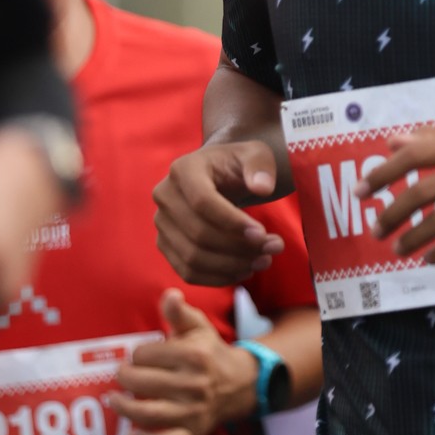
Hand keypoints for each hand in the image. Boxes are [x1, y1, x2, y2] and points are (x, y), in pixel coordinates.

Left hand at [108, 288, 256, 434]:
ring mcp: (194, 411)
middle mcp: (194, 384)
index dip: (138, 354)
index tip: (141, 356)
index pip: (147, 355)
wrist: (240, 384)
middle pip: (144, 383)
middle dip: (124, 377)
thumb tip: (169, 293)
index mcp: (194, 356)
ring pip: (149, 413)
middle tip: (121, 375)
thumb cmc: (210, 352)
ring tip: (113, 399)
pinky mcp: (194, 432)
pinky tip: (132, 434)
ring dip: (125, 408)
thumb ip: (179, 312)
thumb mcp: (198, 327)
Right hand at [153, 140, 283, 287]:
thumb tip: (262, 188)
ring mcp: (162, 223)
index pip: (203, 201)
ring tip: (264, 261)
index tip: (263, 234)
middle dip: (239, 247)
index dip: (232, 222)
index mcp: (183, 169)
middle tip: (273, 248)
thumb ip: (260, 167)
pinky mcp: (165, 245)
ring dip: (231, 266)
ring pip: (192, 257)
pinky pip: (187, 271)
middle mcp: (165, 195)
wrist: (220, 175)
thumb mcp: (256, 155)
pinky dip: (217, 278)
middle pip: (198, 233)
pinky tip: (244, 271)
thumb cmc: (239, 164)